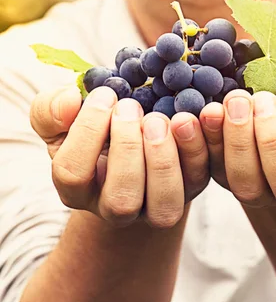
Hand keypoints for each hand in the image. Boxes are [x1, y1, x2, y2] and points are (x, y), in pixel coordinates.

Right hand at [30, 85, 208, 227]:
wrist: (132, 137)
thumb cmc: (94, 127)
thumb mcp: (64, 118)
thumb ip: (51, 110)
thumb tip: (68, 101)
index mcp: (77, 188)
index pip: (72, 174)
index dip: (87, 131)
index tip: (104, 95)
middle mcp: (115, 206)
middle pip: (121, 201)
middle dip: (127, 148)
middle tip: (131, 107)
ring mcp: (155, 203)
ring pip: (164, 206)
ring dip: (162, 159)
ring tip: (158, 119)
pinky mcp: (190, 186)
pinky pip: (199, 177)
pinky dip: (198, 147)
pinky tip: (188, 117)